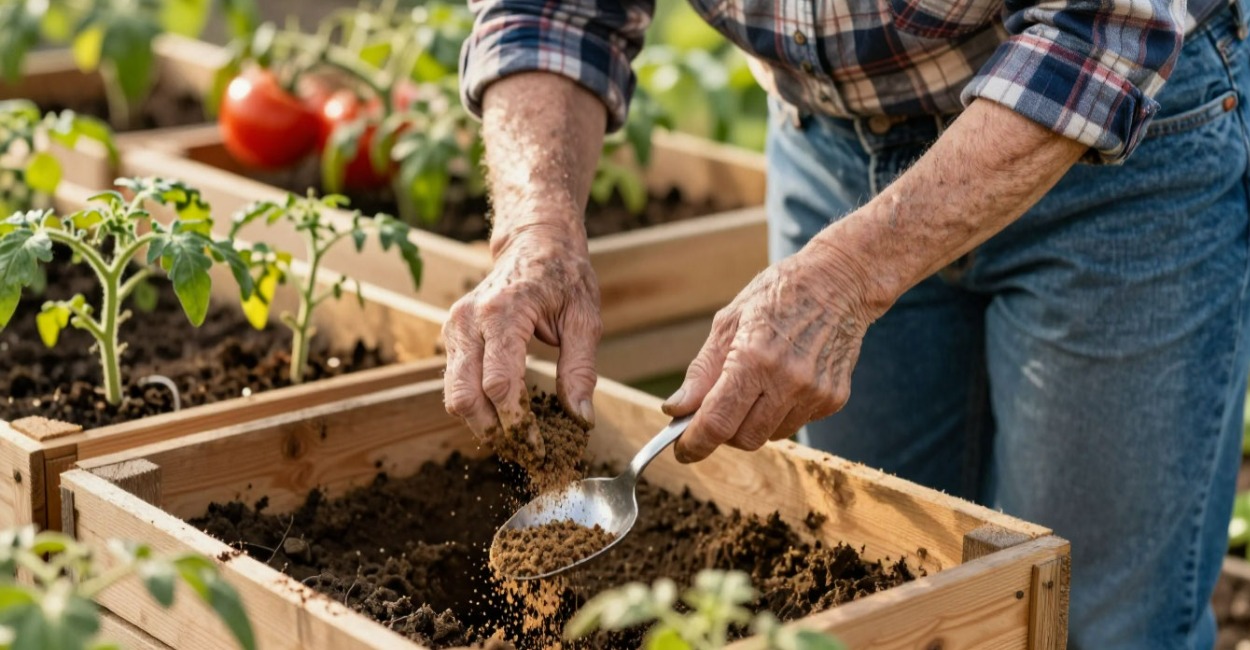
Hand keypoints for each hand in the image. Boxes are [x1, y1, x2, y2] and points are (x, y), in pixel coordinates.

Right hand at [442, 224, 601, 449]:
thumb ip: (581, 370)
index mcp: (504, 313)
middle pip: (466, 397)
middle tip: (528, 451)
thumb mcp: (585, 319)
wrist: (535, 241)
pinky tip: (505, 415)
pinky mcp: (452, 336)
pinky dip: (476, 407)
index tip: (541, 448)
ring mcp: (455, 328)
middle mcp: (470, 320)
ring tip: (518, 437)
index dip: (518, 424)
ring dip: (483, 424)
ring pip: (454, 396)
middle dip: (496, 432)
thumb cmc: (564, 276)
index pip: (500, 385)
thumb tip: (580, 419)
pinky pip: (455, 384)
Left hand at [663, 239, 878, 462]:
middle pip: (743, 438)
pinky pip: (794, 423)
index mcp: (755, 357)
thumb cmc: (778, 295)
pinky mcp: (833, 399)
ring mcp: (815, 393)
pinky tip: (784, 380)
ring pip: (769, 435)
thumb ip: (702, 371)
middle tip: (718, 408)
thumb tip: (676, 409)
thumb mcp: (729, 322)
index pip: (717, 422)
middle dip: (723, 431)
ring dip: (752, 422)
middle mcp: (788, 380)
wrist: (839, 282)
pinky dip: (780, 412)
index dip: (695, 443)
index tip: (683, 450)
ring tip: (757, 383)